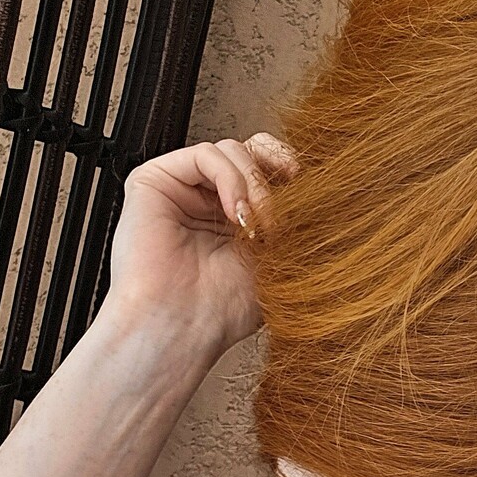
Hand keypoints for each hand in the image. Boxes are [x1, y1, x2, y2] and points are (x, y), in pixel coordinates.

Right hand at [102, 132, 299, 358]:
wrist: (184, 327)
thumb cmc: (223, 309)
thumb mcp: (278, 258)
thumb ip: (294, 221)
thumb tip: (322, 190)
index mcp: (236, 217)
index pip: (265, 170)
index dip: (286, 170)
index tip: (307, 189)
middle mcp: (207, 200)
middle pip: (248, 149)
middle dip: (273, 170)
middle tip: (281, 211)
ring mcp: (182, 189)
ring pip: (230, 150)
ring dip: (254, 183)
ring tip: (257, 225)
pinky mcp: (154, 181)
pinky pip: (204, 153)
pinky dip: (230, 178)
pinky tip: (236, 213)